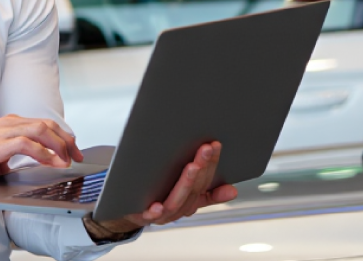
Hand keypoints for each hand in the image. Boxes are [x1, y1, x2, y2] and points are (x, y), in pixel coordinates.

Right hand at [0, 114, 84, 187]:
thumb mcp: (0, 157)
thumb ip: (19, 154)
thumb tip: (42, 163)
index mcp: (9, 124)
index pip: (44, 124)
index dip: (63, 137)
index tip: (74, 152)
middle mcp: (8, 123)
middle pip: (47, 125)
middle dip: (67, 140)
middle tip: (78, 156)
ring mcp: (2, 132)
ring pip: (40, 130)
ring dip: (58, 146)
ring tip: (67, 161)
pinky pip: (26, 144)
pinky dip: (42, 153)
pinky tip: (50, 162)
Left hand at [87, 142, 237, 236]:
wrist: (129, 210)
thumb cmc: (159, 197)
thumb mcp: (187, 194)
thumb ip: (209, 193)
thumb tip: (232, 191)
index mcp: (190, 201)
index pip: (205, 181)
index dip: (212, 163)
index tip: (215, 145)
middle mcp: (178, 208)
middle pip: (193, 189)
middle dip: (202, 168)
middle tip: (205, 149)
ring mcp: (161, 214)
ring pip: (176, 202)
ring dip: (185, 184)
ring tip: (191, 167)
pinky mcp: (142, 216)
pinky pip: (150, 216)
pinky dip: (155, 211)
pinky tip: (157, 205)